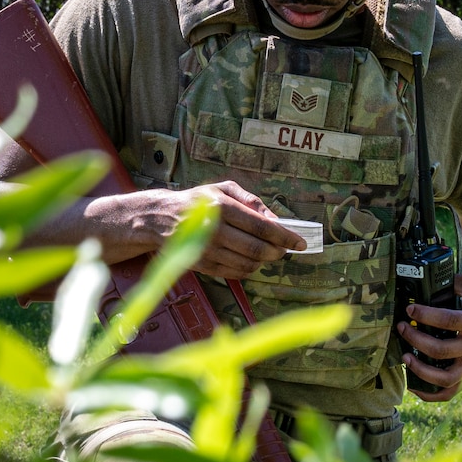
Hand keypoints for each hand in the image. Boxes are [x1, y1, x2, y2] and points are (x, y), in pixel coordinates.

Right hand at [119, 181, 306, 278]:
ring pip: (249, 264)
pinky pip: (236, 273)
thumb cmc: (197, 201)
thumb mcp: (222, 188)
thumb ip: (251, 200)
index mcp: (222, 207)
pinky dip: (249, 269)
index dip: (286, 237)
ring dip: (264, 262)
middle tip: (285, 250)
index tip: (300, 242)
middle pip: (258, 249)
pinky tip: (251, 261)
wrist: (161, 219)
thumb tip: (275, 219)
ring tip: (268, 253)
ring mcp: (209, 251)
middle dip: (277, 252)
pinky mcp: (204, 266)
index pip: (263, 227)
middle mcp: (215, 230)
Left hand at [398, 274, 461, 402]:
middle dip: (416, 339)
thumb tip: (428, 284)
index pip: (450, 321)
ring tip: (405, 356)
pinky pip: (450, 392)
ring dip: (420, 370)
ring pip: (446, 378)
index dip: (427, 315)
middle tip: (402, 327)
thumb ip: (456, 282)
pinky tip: (413, 385)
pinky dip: (430, 394)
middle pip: (442, 350)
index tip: (410, 309)